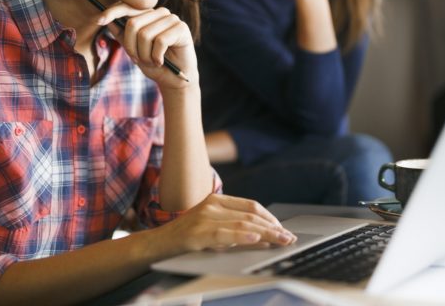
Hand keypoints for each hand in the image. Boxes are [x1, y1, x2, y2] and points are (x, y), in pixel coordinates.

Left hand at [98, 3, 196, 87]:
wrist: (174, 80)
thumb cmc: (154, 64)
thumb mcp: (134, 50)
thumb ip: (122, 35)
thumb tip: (105, 20)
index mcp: (148, 15)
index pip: (128, 7)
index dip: (112, 12)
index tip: (98, 20)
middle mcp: (160, 13)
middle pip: (133, 24)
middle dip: (132, 47)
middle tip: (140, 59)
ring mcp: (172, 19)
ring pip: (145, 34)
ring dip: (145, 55)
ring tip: (153, 61)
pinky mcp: (182, 28)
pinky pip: (160, 41)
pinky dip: (157, 57)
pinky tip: (161, 61)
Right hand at [153, 194, 296, 252]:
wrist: (155, 245)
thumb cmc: (185, 239)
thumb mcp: (211, 229)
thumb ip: (233, 229)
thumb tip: (263, 237)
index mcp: (216, 200)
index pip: (251, 206)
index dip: (271, 217)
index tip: (285, 229)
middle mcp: (211, 205)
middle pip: (251, 214)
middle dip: (274, 227)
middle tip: (289, 238)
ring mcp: (203, 217)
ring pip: (243, 224)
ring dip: (266, 234)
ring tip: (281, 241)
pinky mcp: (197, 233)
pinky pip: (224, 234)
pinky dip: (243, 237)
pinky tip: (256, 239)